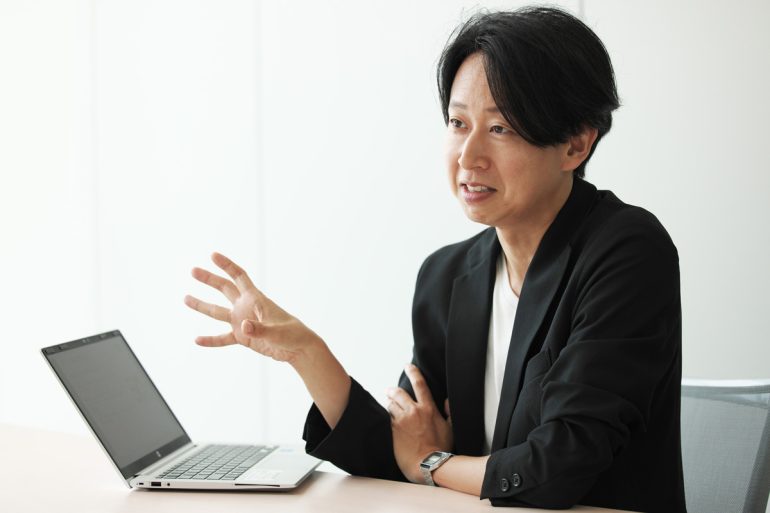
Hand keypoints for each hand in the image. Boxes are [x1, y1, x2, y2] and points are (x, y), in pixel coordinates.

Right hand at [184, 252, 320, 362]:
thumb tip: (242, 326)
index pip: (239, 277)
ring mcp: (242, 322)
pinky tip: (197, 340)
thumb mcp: (277, 331)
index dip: (226, 265)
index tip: (212, 255)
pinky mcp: (243, 338)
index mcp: (256, 299)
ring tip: (185, 298)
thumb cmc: (292, 334)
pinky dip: (211, 340)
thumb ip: (259, 329)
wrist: (298, 349)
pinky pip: (223, 338)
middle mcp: (246, 307)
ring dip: (202, 305)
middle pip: (224, 289)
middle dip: (209, 279)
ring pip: (218, 312)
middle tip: (193, 270)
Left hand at [387, 364, 452, 483]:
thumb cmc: (440, 448)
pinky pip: (388, 417)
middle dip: (393, 390)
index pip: (420, 384)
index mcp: (428, 409)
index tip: (408, 366)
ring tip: (389, 403)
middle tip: (389, 390)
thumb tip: (447, 401)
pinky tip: (389, 417)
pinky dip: (388, 415)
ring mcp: (402, 421)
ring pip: (391, 404)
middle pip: (398, 392)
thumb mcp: (450, 428)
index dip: (413, 372)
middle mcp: (414, 411)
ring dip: (389, 403)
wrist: (427, 464)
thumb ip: (449, 412)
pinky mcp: (394, 430)